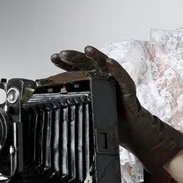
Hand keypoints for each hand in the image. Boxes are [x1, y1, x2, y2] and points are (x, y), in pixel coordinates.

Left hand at [51, 46, 182, 172]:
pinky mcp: (128, 89)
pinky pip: (122, 77)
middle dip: (75, 57)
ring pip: (105, 65)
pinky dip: (115, 69)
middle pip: (88, 63)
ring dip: (96, 56)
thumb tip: (51, 105)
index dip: (66, 63)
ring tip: (87, 50)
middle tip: (62, 54)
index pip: (78, 68)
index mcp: (93, 81)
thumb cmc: (111, 120)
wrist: (131, 132)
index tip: (53, 58)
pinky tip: (109, 63)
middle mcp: (104, 78)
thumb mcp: (89, 110)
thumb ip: (76, 104)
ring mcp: (116, 81)